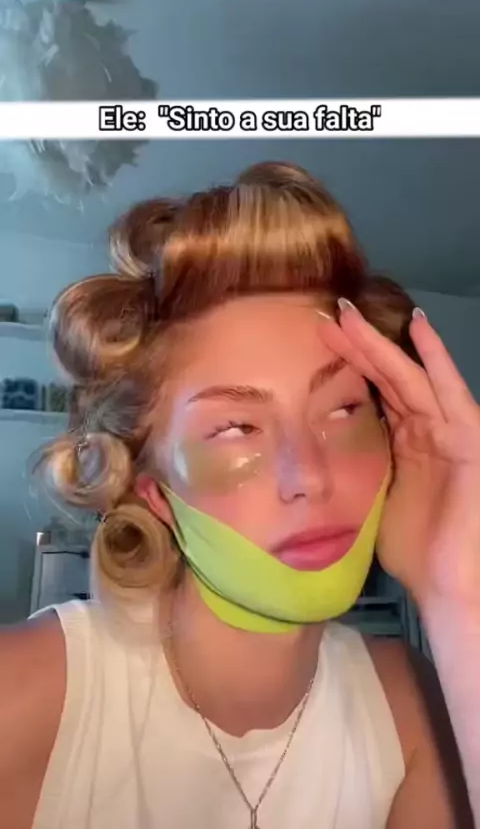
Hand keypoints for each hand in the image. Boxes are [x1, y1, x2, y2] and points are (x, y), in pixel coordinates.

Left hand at [317, 300, 479, 607]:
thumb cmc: (416, 553)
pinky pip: (449, 393)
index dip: (349, 366)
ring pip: (411, 378)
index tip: (316, 342)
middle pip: (390, 378)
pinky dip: (436, 359)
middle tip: (325, 316)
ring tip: (350, 315)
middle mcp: (428, 431)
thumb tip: (321, 458)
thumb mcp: (376, 500)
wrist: (449, 587)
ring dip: (382, 345)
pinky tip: (420, 326)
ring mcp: (450, 433)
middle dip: (358, 346)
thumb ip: (361, 471)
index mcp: (406, 444)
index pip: (375, 394)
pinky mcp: (468, 441)